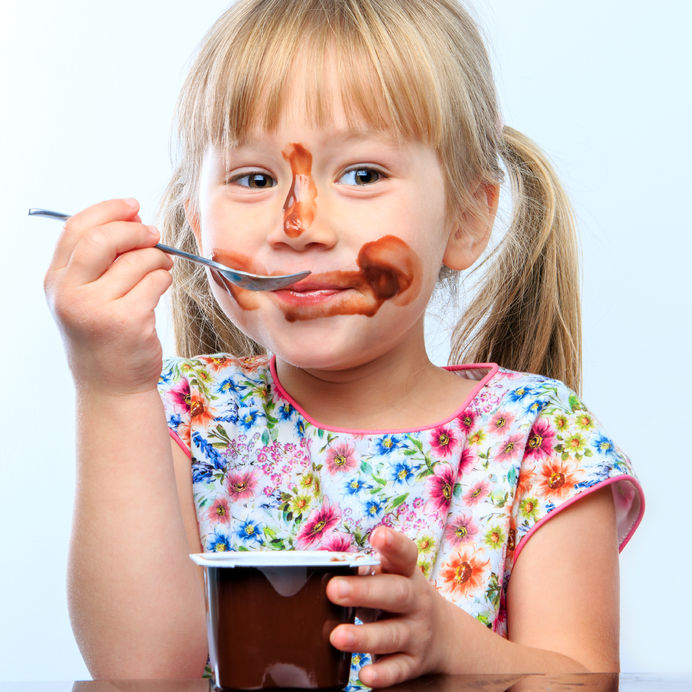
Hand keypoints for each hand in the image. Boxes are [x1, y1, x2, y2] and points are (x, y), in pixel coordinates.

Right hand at [44, 198, 172, 395]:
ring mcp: (97, 309)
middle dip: (136, 231)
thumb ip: (100, 259)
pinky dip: (163, 280)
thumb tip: (134, 218)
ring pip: (138, 260)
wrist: (111, 384)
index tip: (133, 207)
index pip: (76, 228)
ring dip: (157, 260)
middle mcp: (70, 294)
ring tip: (159, 271)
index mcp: (55, 281)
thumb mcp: (86, 296)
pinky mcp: (128, 321)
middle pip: (105, 239)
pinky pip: (156, 281)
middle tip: (154, 235)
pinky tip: (158, 291)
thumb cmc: (103, 335)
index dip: (109, 210)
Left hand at [327, 526, 452, 687]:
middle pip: (395, 593)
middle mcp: (415, 600)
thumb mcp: (388, 579)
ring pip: (392, 634)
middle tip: (333, 589)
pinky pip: (398, 670)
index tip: (378, 535)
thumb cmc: (398, 597)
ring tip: (337, 636)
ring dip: (364, 637)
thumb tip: (318, 569)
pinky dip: (382, 674)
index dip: (393, 544)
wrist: (443, 636)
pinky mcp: (413, 663)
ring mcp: (416, 632)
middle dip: (364, 591)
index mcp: (406, 573)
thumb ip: (361, 573)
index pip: (404, 554)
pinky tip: (364, 676)